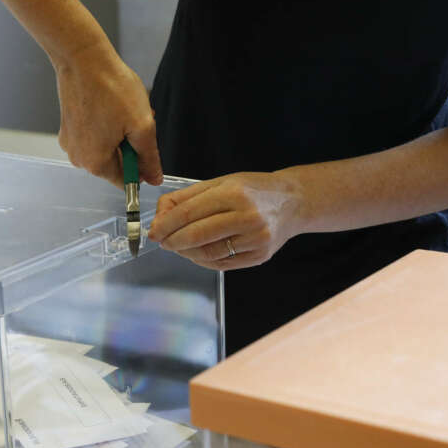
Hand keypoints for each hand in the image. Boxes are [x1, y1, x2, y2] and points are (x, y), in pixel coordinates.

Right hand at [53, 43, 162, 186]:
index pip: (125, 181)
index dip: (141, 164)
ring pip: (105, 148)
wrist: (82, 58)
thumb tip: (153, 179)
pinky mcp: (68, 129)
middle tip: (134, 119)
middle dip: (129, 146)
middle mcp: (79, 158)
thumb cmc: (111, 88)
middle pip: (115, 164)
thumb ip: (149, 157)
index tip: (144, 142)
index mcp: (95, 163)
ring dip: (118, 134)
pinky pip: (93, 136)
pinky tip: (108, 105)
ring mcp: (71, 143)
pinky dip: (105, 125)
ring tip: (121, 109)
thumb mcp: (141, 125)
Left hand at [148, 172, 303, 270]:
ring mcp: (255, 239)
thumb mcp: (221, 183)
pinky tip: (194, 253)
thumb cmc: (253, 190)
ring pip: (207, 253)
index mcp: (234, 193)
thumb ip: (188, 197)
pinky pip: (221, 264)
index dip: (166, 224)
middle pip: (197, 235)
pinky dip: (202, 260)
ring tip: (177, 246)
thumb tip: (160, 214)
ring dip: (185, 252)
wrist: (293, 203)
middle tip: (161, 241)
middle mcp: (247, 216)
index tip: (153, 230)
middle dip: (172, 240)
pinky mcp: (259, 256)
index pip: (189, 212)